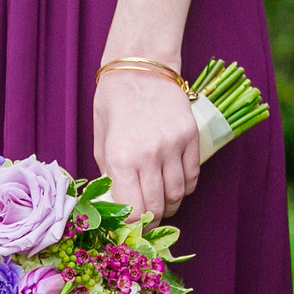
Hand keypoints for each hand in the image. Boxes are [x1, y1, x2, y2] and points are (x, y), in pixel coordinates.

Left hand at [94, 66, 200, 222]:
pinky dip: (184, 187)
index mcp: (121, 159)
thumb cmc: (113, 103)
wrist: (141, 67)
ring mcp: (174, 147)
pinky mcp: (191, 138)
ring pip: (178, 195)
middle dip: (152, 219)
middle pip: (157, 208)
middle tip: (147, 219)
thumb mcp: (101, 140)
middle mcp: (149, 156)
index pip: (133, 211)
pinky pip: (192, 177)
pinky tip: (173, 184)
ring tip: (161, 202)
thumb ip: (110, 174)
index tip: (131, 226)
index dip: (133, 224)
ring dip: (170, 205)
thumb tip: (118, 203)